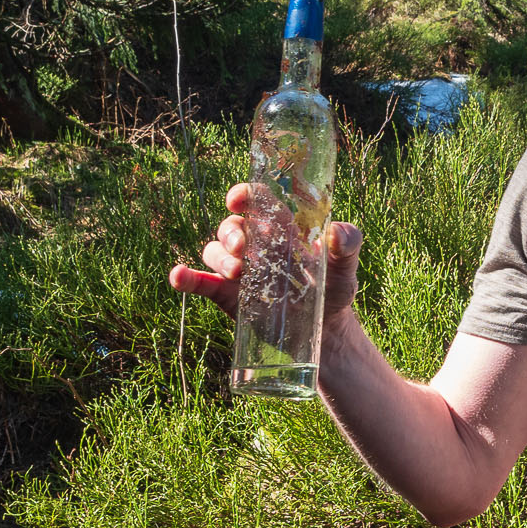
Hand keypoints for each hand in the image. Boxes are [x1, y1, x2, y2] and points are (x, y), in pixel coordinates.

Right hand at [168, 182, 362, 328]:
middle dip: (231, 231)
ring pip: (213, 250)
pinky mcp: (226, 296)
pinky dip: (186, 278)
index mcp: (280, 229)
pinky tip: (178, 276)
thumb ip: (347, 247)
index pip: (256, 201)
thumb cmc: (334, 292)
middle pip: (231, 225)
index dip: (244, 194)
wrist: (324, 333)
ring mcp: (238, 270)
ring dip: (218, 257)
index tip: (238, 199)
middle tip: (242, 248)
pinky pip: (200, 282)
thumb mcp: (345, 269)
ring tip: (236, 273)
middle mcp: (255, 245)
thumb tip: (338, 231)